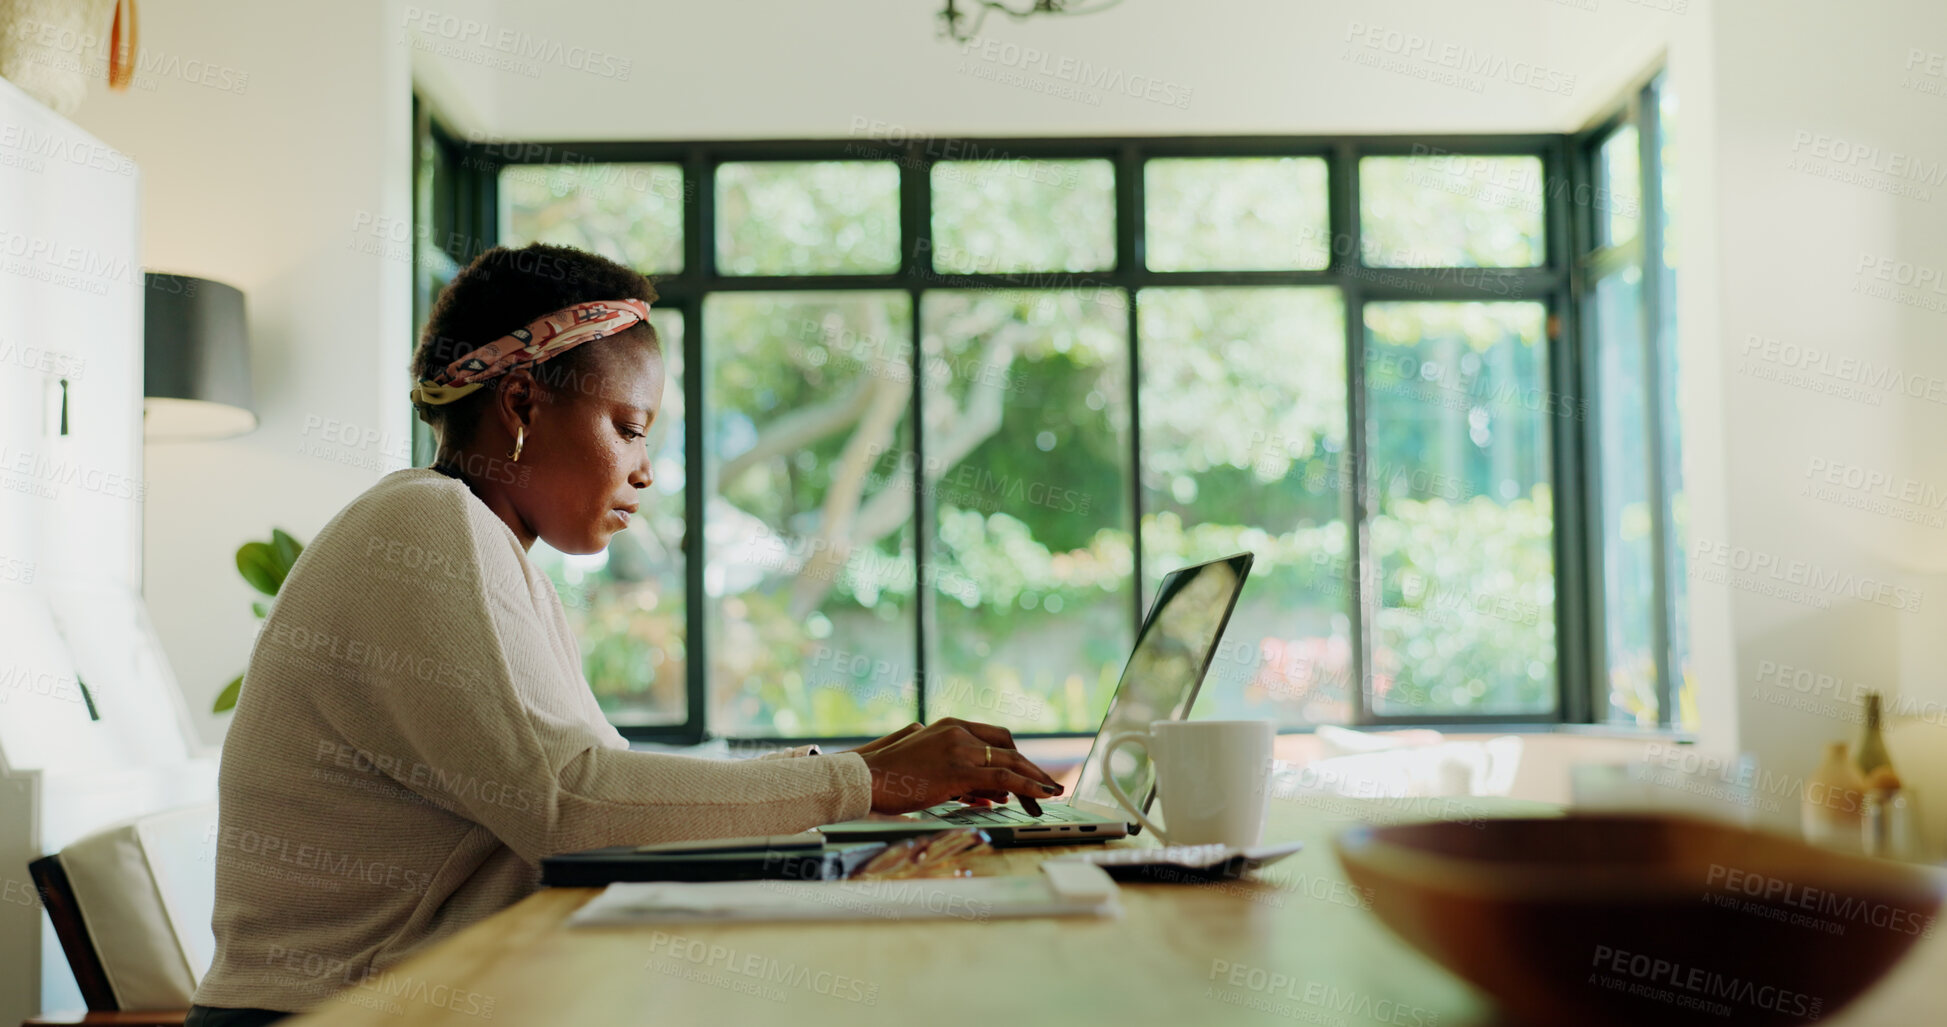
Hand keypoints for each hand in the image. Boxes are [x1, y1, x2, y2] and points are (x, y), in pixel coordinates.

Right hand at [855, 717, 1063, 814]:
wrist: (866, 778)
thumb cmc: (891, 776)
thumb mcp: (929, 767)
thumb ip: (960, 774)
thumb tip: (989, 793)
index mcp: (950, 726)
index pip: (996, 737)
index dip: (1017, 756)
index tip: (1030, 772)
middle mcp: (958, 731)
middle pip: (1008, 748)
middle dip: (1032, 769)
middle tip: (1048, 787)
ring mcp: (958, 748)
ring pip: (1010, 761)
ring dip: (1035, 780)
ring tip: (1050, 795)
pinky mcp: (957, 769)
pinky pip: (1003, 777)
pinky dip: (1027, 785)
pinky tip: (1040, 795)